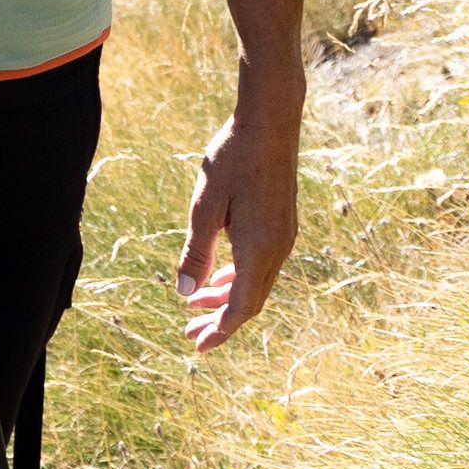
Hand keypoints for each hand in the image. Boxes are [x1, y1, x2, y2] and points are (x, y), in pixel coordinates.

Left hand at [181, 0, 308, 351]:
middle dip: (220, 320)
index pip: (240, 307)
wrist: (271, 122)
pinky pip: (261, 264)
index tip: (199, 346)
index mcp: (258, 249)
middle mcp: (278, 248)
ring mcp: (284, 236)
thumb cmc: (233, 158)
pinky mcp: (282, 223)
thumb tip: (185, 292)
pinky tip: (216, 274)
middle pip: (250, 301)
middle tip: (190, 333)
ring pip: (256, 283)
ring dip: (226, 297)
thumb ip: (195, 251)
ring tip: (193, 304)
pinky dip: (238, 277)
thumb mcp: (204, 206)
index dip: (220, 330)